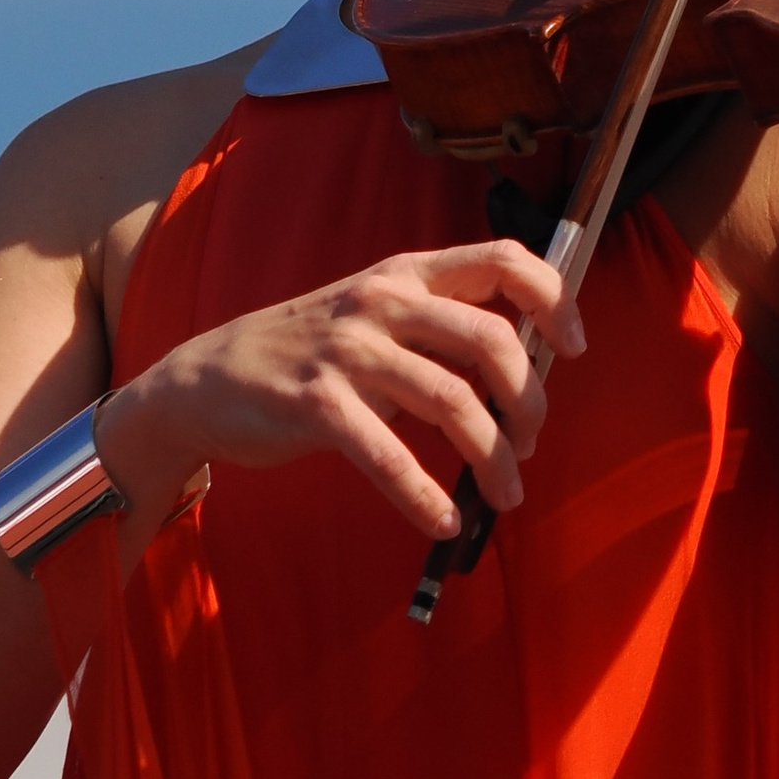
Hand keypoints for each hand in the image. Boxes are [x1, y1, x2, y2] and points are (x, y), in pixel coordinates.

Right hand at [93, 239, 586, 548]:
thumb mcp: (373, 316)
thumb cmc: (307, 352)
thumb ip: (438, 330)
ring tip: (504, 493)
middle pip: (492, 339)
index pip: (503, 259)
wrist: (205, 378)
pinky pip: (387, 455)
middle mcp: (382, 302)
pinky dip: (424, 496)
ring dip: (493, 459)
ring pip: (452, 402)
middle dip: (530, 402)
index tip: (573, 349)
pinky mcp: (315, 402)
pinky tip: (443, 519)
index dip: (553, 299)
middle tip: (531, 444)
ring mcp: (347, 350)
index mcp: (406, 274)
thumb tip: (522, 378)